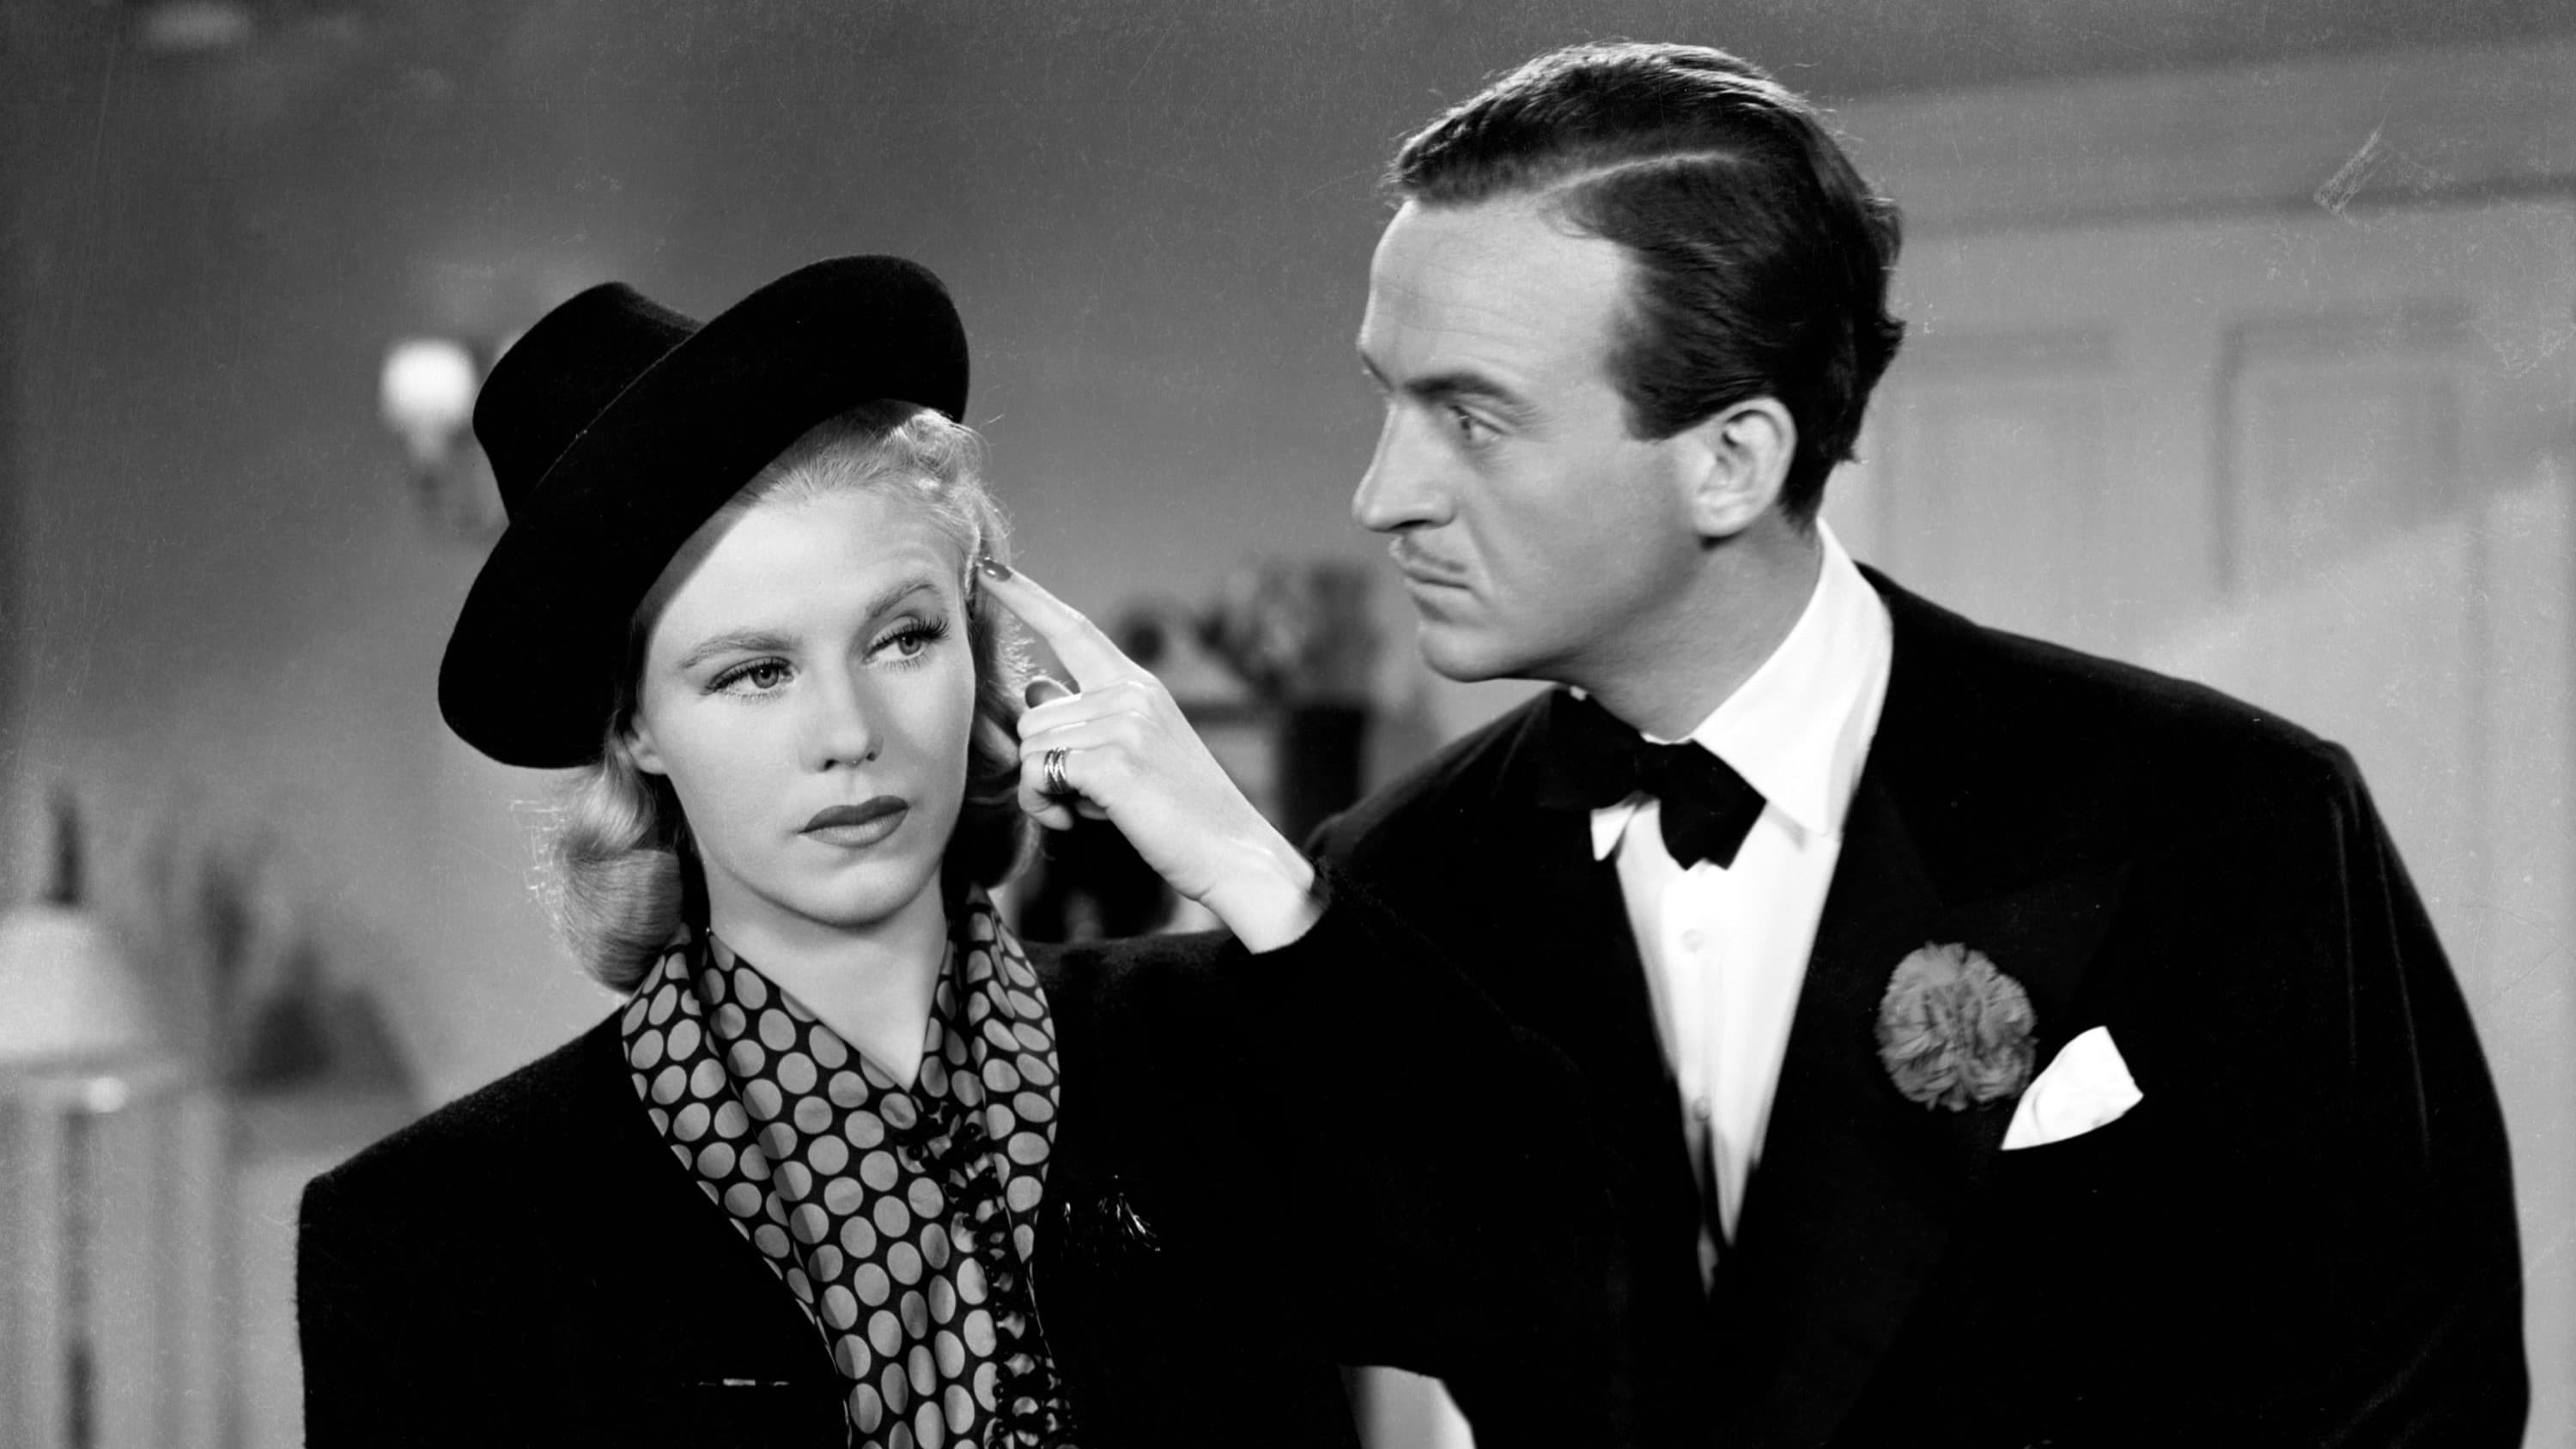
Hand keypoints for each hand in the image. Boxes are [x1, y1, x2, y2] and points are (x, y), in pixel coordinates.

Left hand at [977, 559, 1321, 951]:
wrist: (1233, 853)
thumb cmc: (1180, 811)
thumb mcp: (1136, 749)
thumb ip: (1086, 719)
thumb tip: (1033, 690)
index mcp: (1137, 685)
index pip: (1072, 628)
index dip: (1026, 597)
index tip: (989, 569)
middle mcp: (1129, 694)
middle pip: (1030, 716)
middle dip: (1041, 765)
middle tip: (1086, 798)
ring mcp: (1122, 724)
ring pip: (1028, 748)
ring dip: (1043, 790)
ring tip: (1093, 810)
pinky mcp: (1111, 761)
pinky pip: (1037, 774)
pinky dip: (1046, 806)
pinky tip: (1083, 822)